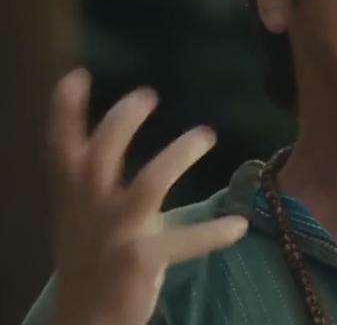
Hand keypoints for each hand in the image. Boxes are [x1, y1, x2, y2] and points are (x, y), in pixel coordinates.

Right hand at [47, 69, 247, 324]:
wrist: (87, 318)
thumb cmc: (94, 256)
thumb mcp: (84, 213)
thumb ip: (96, 177)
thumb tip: (119, 127)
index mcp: (74, 195)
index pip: (59, 147)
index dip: (64, 110)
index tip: (77, 74)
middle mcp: (90, 209)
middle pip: (100, 154)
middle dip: (121, 121)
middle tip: (149, 94)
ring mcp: (115, 235)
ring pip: (147, 185)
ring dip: (177, 156)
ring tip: (206, 134)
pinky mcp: (139, 260)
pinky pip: (184, 241)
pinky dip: (214, 231)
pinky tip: (239, 224)